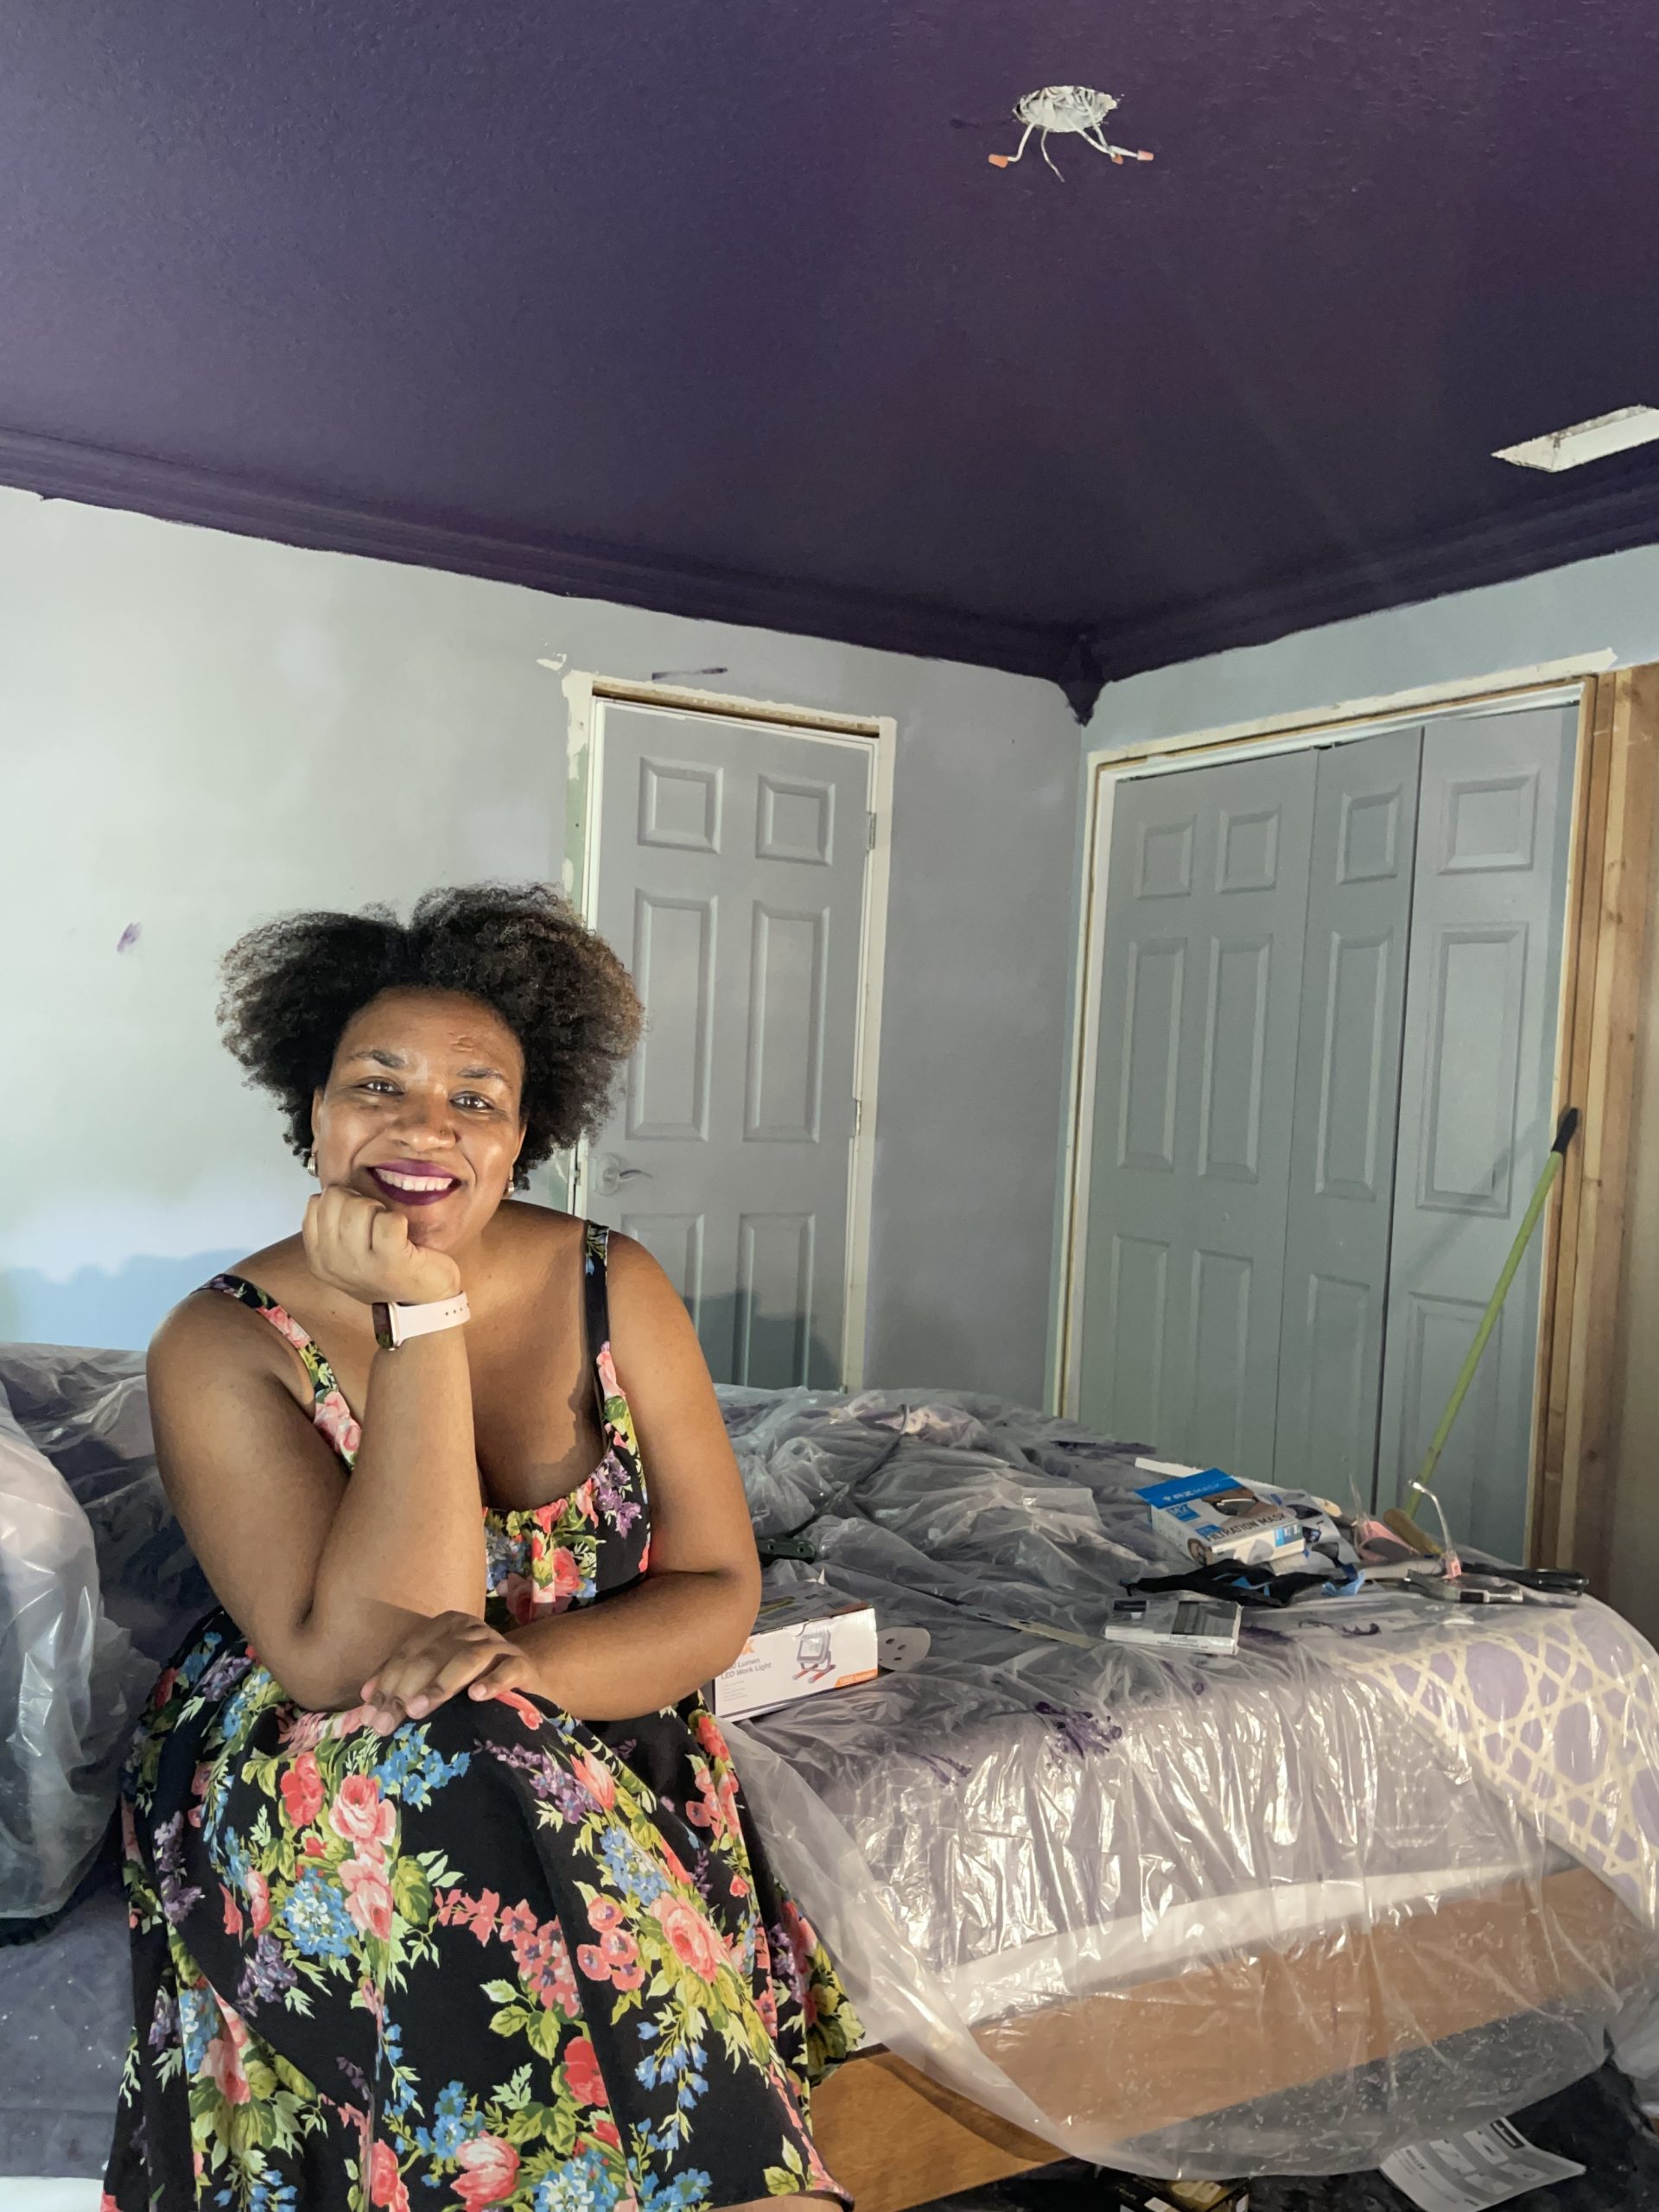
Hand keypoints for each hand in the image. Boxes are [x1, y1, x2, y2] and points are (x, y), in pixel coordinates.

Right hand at [304, 1184, 461, 1306]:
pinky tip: (403, 1238)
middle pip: (337, 1199)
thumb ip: (332, 1227)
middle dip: (361, 1202)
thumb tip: (334, 1188)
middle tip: (376, 1224)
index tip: (359, 1218)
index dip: (342, 1200)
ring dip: (380, 1211)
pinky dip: (400, 1221)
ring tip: (390, 1232)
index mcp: (319, 1259)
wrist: (421, 1304)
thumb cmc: (386, 1272)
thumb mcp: (347, 1255)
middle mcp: (333, 1263)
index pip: (317, 1203)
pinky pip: (390, 1220)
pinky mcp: (391, 1261)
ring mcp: (361, 1264)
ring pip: (361, 1207)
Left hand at [360, 1611, 543, 1730]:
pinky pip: (507, 1670)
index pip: (409, 1651)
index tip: (370, 1713)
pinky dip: (492, 1682)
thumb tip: (364, 1700)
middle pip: (432, 1656)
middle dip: (404, 1690)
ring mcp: (498, 1645)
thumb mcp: (435, 1675)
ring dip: (440, 1685)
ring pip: (467, 1658)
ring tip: (418, 1710)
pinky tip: (476, 1697)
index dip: (386, 1681)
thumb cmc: (471, 1679)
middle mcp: (471, 1630)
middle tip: (386, 1723)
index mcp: (446, 1626)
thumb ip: (402, 1682)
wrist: (523, 1675)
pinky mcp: (521, 1664)